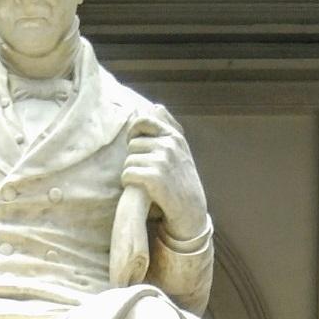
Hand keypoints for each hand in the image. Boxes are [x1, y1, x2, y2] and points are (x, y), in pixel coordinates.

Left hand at [120, 111, 207, 241]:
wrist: (190, 211)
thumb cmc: (181, 182)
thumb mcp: (181, 151)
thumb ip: (167, 130)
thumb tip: (152, 107)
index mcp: (175, 136)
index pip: (144, 119)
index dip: (134, 130)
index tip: (134, 143)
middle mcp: (169, 144)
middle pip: (133, 143)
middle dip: (133, 158)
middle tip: (142, 171)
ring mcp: (162, 160)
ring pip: (128, 159)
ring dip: (130, 172)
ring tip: (142, 181)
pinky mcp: (154, 177)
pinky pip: (127, 173)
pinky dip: (128, 183)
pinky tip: (138, 188)